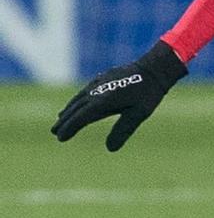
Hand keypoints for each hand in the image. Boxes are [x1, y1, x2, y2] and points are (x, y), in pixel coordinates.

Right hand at [52, 40, 188, 150]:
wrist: (154, 68)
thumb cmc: (148, 93)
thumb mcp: (138, 114)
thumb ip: (123, 131)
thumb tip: (110, 149)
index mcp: (102, 101)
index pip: (81, 118)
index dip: (70, 128)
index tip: (61, 138)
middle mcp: (96, 91)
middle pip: (76, 108)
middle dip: (65, 121)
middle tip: (54, 132)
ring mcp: (99, 82)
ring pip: (79, 98)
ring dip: (69, 109)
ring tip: (60, 118)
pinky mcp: (103, 77)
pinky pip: (85, 91)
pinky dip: (78, 99)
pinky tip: (78, 102)